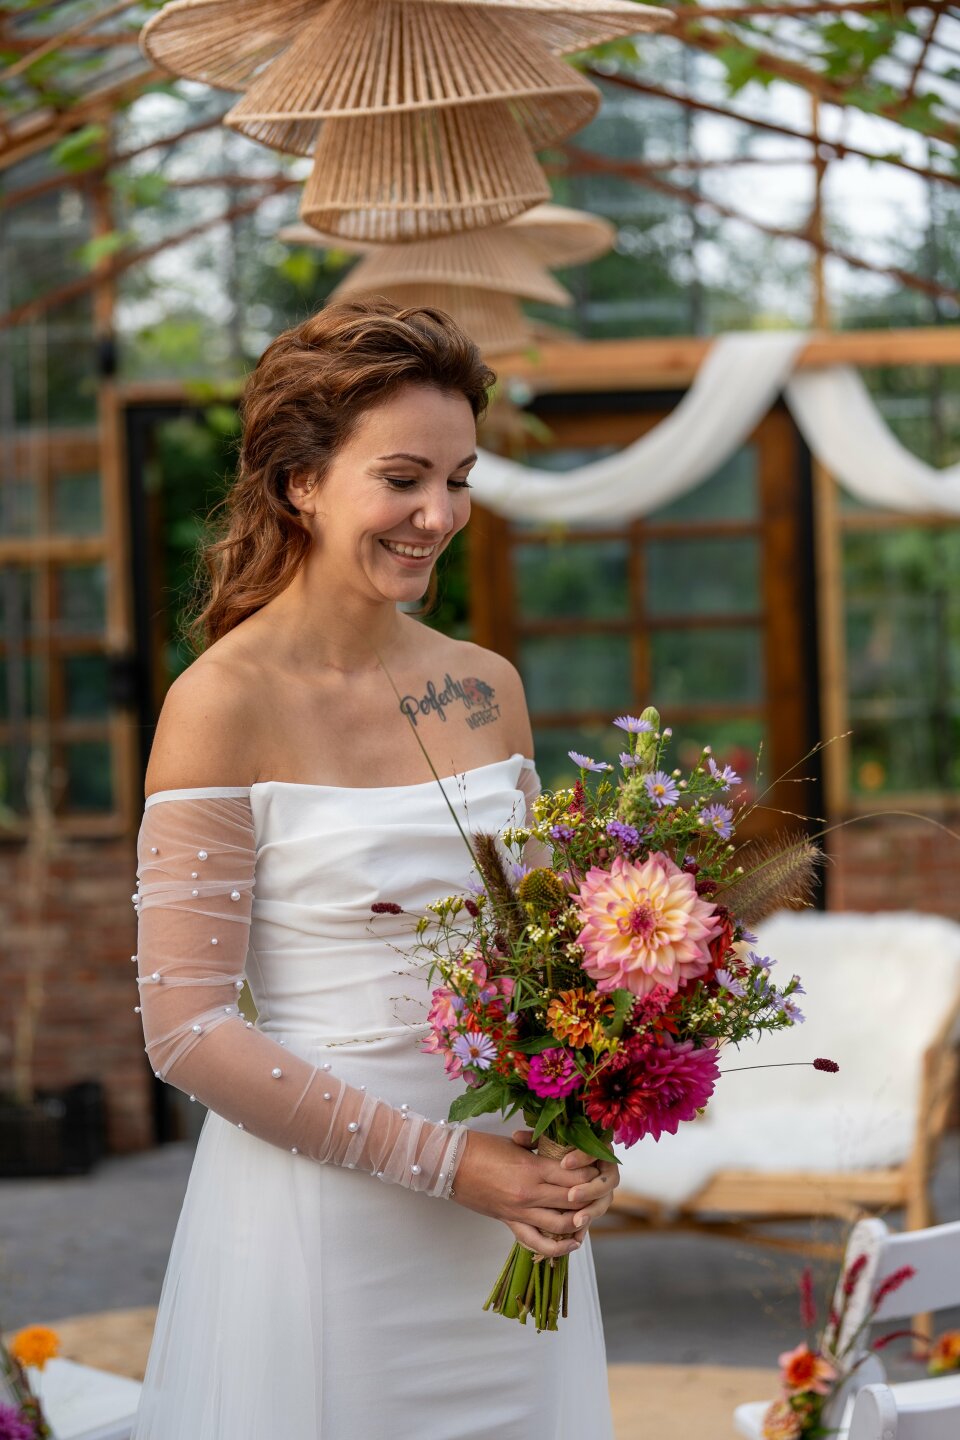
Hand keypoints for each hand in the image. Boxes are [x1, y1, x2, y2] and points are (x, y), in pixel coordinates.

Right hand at [450, 1129, 600, 1257]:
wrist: (450, 1163)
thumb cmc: (481, 1147)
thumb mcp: (516, 1143)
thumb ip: (540, 1150)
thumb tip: (560, 1154)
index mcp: (534, 1167)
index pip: (576, 1176)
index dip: (591, 1175)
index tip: (598, 1171)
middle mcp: (531, 1192)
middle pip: (574, 1199)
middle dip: (591, 1197)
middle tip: (600, 1193)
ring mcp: (520, 1211)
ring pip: (561, 1223)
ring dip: (580, 1221)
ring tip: (589, 1216)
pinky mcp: (509, 1222)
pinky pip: (537, 1242)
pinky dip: (558, 1247)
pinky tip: (572, 1243)